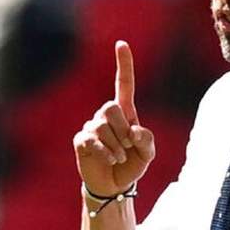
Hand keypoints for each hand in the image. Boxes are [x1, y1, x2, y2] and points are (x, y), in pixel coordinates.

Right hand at [73, 40, 156, 195]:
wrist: (114, 185)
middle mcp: (106, 116)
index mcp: (125, 113)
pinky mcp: (81, 140)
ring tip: (119, 157)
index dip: (124, 64)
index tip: (122, 43)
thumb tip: (133, 130)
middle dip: (122, 130)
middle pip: (110, 108)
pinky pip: (91, 140)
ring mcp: (91, 127)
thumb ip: (147, 140)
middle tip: (127, 147)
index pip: (124, 84)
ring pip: (101, 126)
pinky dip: (105, 152)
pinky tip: (110, 160)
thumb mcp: (147, 154)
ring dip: (116, 145)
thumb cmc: (132, 165)